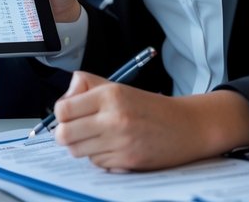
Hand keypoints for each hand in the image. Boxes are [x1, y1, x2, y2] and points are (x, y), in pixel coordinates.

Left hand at [52, 73, 248, 170]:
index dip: (61, 114)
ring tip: (97, 138)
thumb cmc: (149, 107)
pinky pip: (96, 163)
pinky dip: (100, 157)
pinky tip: (113, 148)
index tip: (69, 115)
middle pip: (64, 134)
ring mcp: (120, 142)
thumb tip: (64, 98)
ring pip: (77, 151)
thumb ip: (87, 86)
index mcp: (109, 95)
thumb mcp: (118, 87)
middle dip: (66, 134)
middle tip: (77, 130)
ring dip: (82, 147)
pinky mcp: (127, 161)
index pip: (63, 109)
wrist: (187, 126)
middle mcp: (114, 118)